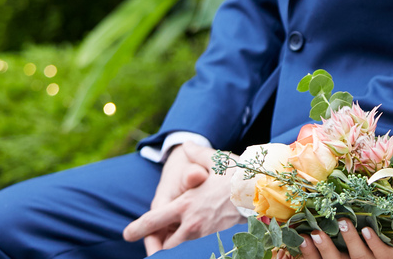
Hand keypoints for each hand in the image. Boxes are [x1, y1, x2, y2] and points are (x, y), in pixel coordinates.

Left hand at [123, 144, 244, 253]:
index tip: (128, 234)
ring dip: (174, 249)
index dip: (137, 229)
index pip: (153, 221)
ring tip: (171, 246)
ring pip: (179, 251)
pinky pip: (198, 251)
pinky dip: (191, 249)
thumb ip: (198, 154)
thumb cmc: (241, 176)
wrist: (264, 193)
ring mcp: (204, 237)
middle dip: (157, 247)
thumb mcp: (218, 161)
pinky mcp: (218, 243)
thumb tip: (187, 145)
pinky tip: (194, 245)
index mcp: (186, 205)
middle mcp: (191, 225)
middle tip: (155, 245)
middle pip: (164, 246)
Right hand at [293, 219, 392, 258]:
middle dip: (325, 249)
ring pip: (360, 256)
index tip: (301, 238)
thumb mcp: (354, 235)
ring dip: (351, 239)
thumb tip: (313, 214)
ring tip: (344, 221)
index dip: (310, 253)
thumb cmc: (375, 238)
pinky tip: (367, 230)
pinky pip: (383, 253)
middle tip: (316, 233)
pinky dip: (374, 242)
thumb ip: (338, 228)